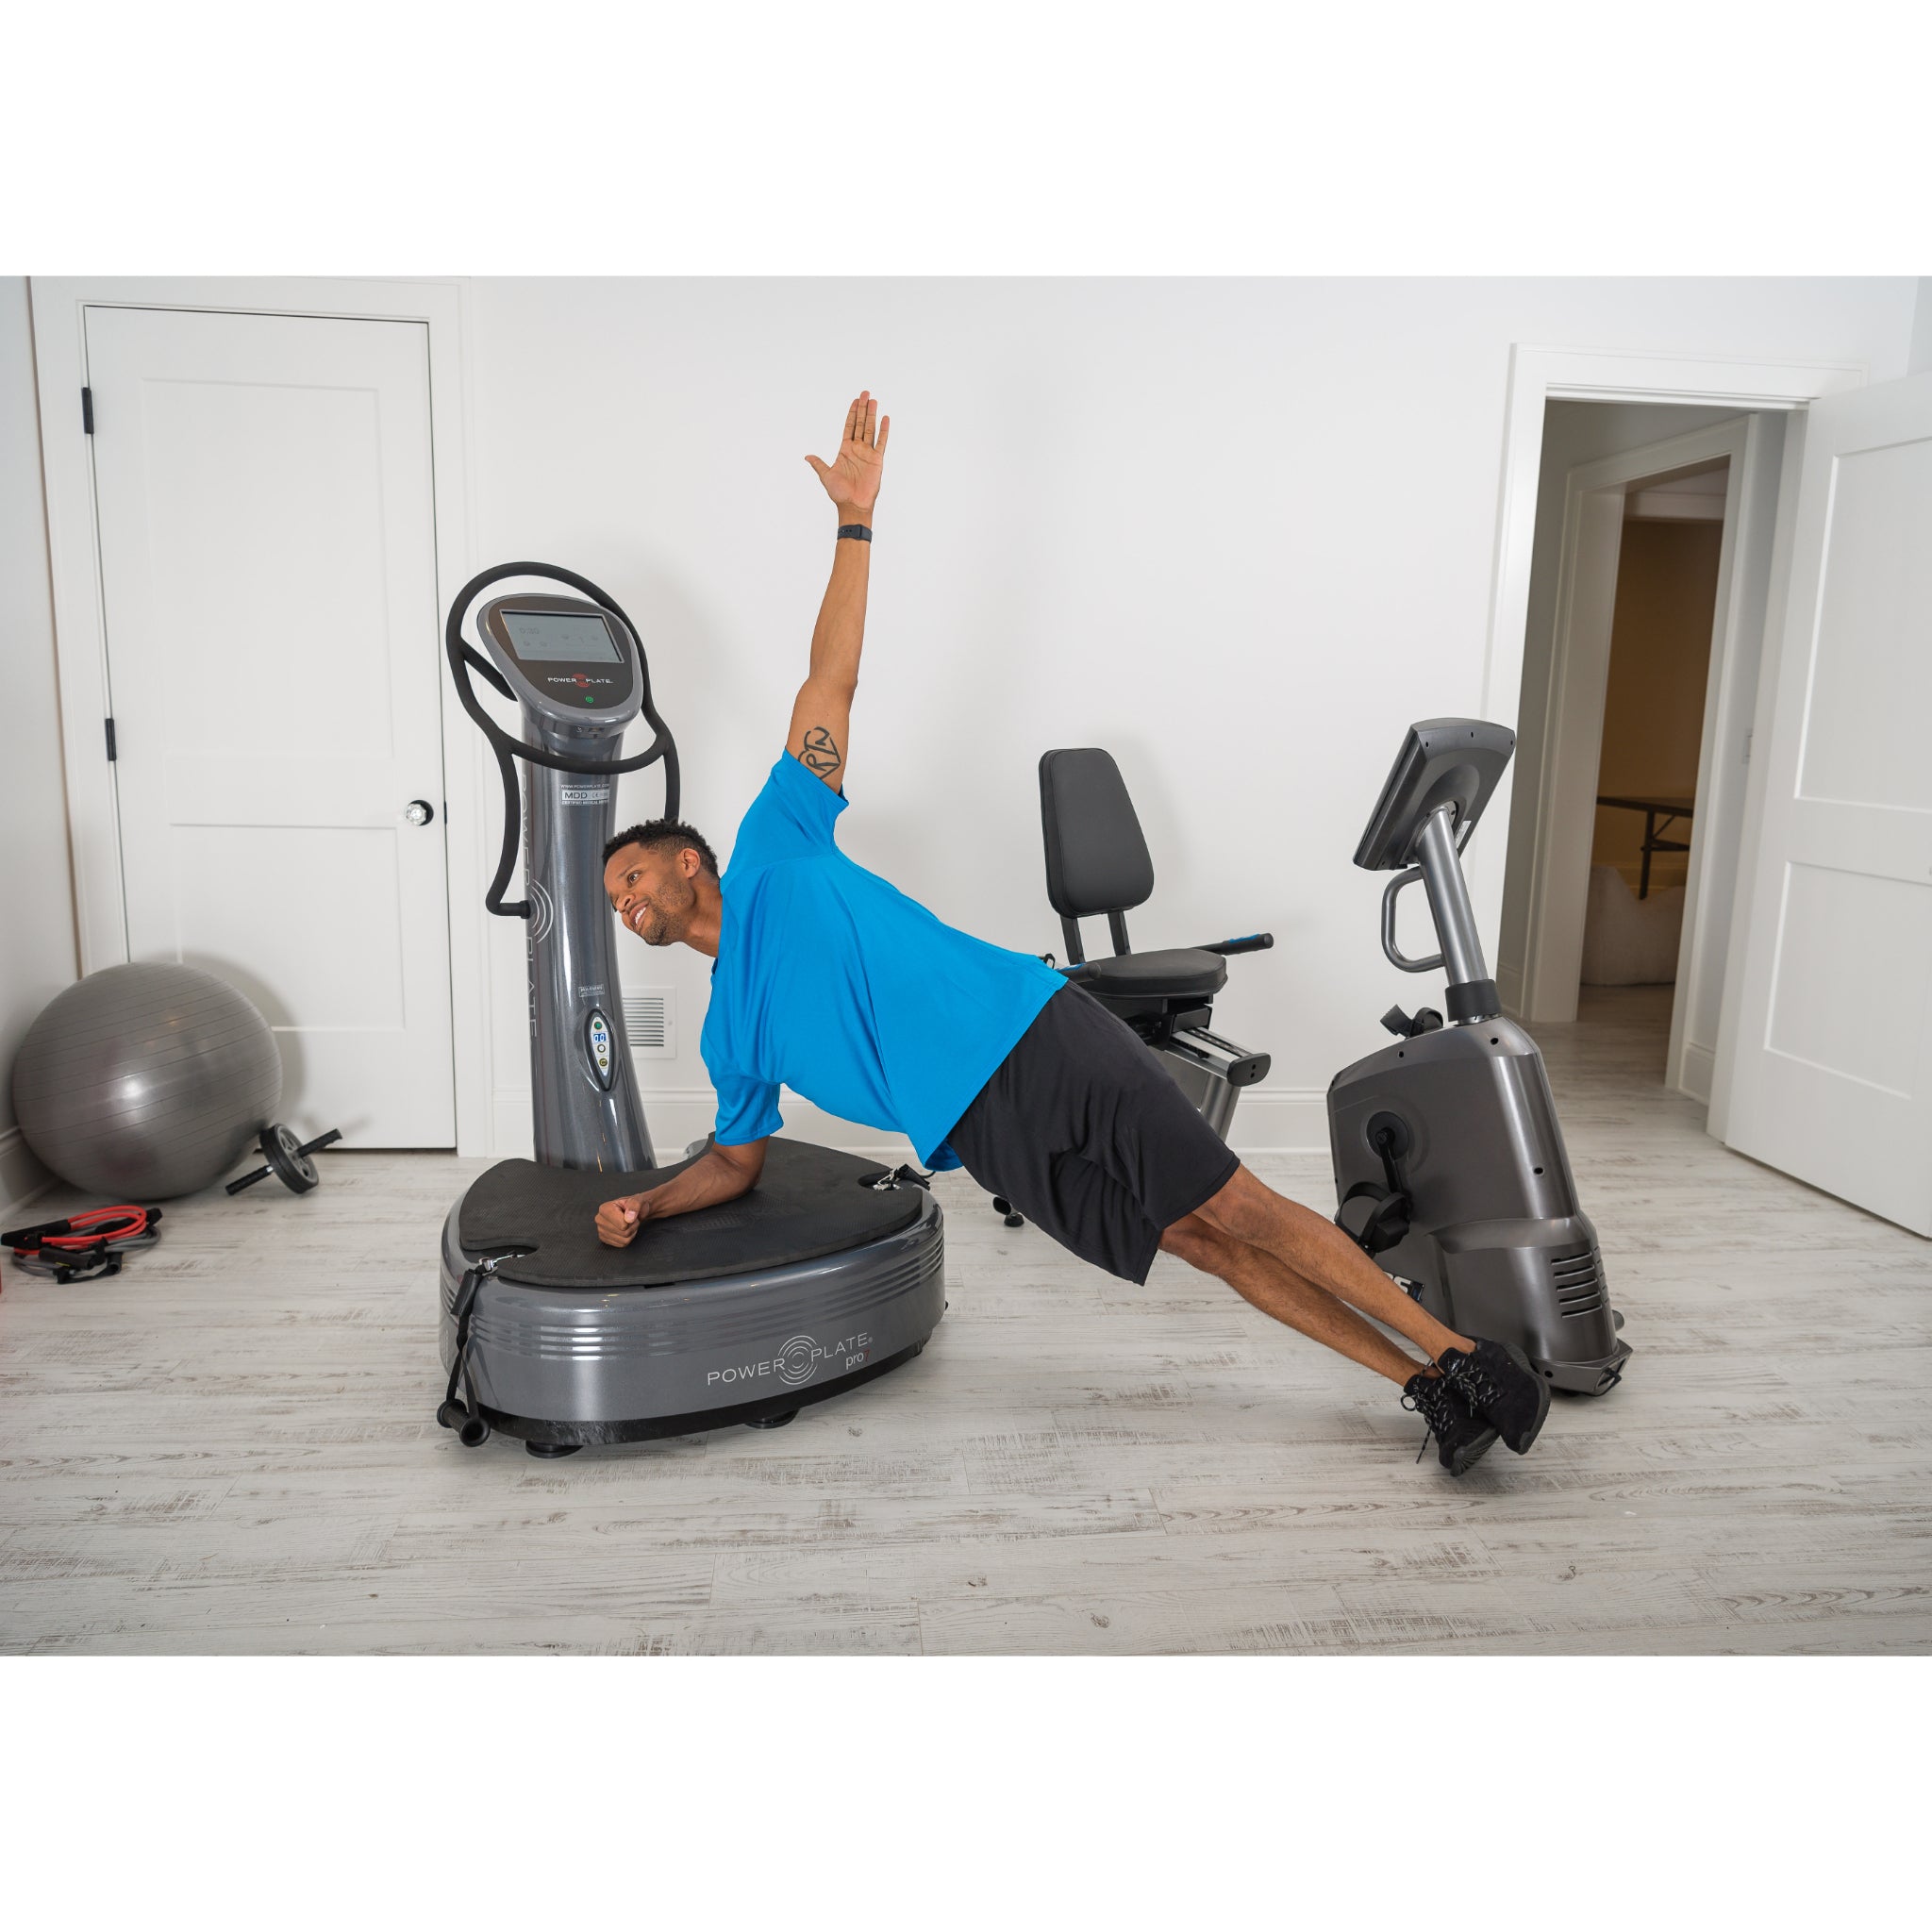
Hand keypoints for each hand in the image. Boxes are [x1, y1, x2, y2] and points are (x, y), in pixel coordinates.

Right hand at [595, 1192, 650, 1247]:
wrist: (633, 1211)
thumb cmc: (634, 1205)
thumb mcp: (638, 1200)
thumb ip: (634, 1206)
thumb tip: (628, 1219)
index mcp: (604, 1209)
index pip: (623, 1224)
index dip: (631, 1220)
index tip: (630, 1213)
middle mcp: (599, 1220)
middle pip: (624, 1232)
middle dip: (632, 1226)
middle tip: (631, 1218)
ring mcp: (601, 1230)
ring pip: (624, 1240)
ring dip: (631, 1232)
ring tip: (629, 1223)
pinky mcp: (605, 1239)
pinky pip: (622, 1244)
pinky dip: (628, 1238)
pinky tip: (625, 1229)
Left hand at [805, 392, 888, 515]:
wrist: (852, 505)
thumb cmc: (839, 493)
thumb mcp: (826, 475)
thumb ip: (818, 464)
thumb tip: (807, 456)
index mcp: (845, 450)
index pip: (849, 427)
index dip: (851, 414)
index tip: (854, 401)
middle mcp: (857, 449)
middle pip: (861, 424)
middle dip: (862, 408)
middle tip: (865, 393)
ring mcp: (868, 453)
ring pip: (870, 429)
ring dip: (872, 415)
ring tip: (873, 401)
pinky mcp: (877, 460)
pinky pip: (881, 442)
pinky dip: (884, 431)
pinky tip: (885, 419)